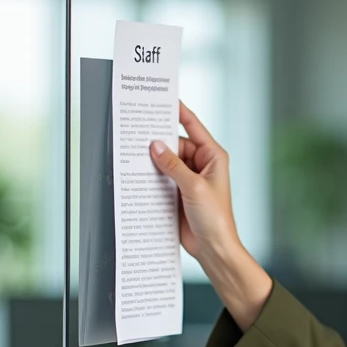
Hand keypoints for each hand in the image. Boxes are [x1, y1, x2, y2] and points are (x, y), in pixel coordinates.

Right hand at [149, 102, 238, 262]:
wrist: (213, 248)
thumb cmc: (215, 218)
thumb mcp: (194, 187)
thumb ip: (173, 165)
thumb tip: (155, 146)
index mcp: (213, 156)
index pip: (193, 126)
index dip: (178, 112)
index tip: (163, 98)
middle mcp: (201, 164)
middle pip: (174, 143)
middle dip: (157, 140)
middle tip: (136, 130)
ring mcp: (188, 178)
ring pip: (165, 161)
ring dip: (151, 160)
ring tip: (131, 151)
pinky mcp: (177, 192)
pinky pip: (161, 178)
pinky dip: (150, 176)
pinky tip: (136, 174)